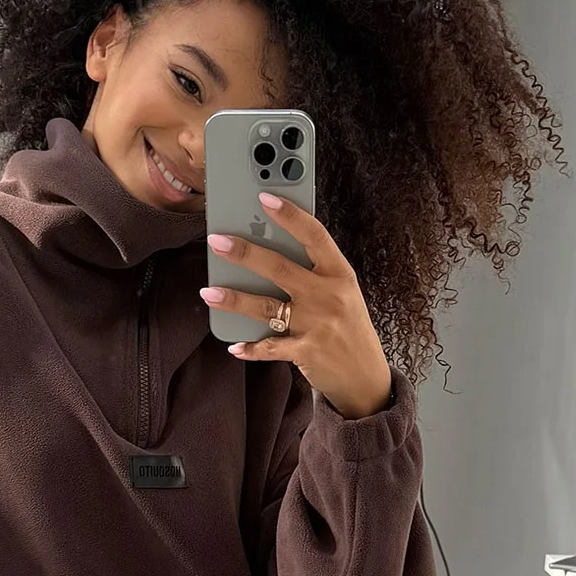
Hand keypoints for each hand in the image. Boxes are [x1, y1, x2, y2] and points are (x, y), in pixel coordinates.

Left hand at [200, 192, 393, 420]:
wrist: (366, 377)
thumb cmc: (349, 328)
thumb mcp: (343, 293)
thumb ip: (316, 272)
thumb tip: (271, 248)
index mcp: (339, 274)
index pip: (315, 236)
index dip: (290, 215)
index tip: (264, 198)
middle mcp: (328, 296)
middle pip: (280, 268)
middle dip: (245, 253)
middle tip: (217, 241)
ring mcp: (316, 325)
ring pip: (267, 307)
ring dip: (235, 299)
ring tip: (208, 292)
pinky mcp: (306, 352)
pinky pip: (270, 347)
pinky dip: (251, 348)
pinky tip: (234, 345)